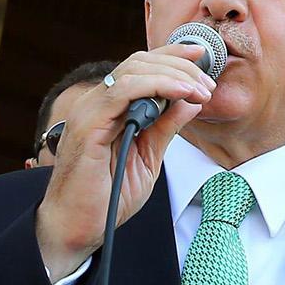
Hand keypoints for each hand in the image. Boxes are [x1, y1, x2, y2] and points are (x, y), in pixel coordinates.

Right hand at [34, 43, 215, 278]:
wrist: (77, 229)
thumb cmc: (106, 198)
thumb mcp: (148, 157)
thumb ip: (166, 127)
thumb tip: (191, 101)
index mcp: (109, 108)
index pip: (140, 67)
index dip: (171, 55)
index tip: (202, 57)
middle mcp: (97, 103)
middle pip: (140, 62)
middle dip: (181, 67)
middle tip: (208, 84)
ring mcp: (90, 110)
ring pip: (134, 69)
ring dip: (174, 75)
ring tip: (200, 90)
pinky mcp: (89, 124)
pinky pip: (123, 90)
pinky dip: (156, 85)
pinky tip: (181, 92)